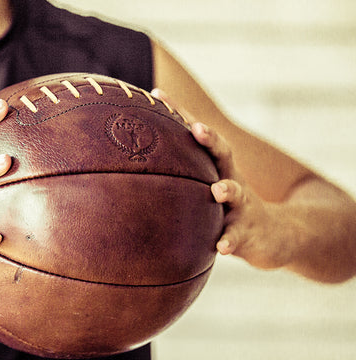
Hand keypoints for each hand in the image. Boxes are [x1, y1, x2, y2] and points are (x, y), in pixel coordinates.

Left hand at [151, 88, 293, 270]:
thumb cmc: (228, 207)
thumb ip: (181, 176)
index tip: (157, 94)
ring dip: (228, 190)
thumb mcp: (209, 188)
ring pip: (236, 193)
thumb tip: (134, 168)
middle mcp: (230, 179)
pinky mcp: (248, 231)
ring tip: (218, 190)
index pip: (198, 135)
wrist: (273, 234)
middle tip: (197, 128)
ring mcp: (242, 205)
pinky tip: (222, 246)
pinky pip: (238, 236)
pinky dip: (230, 240)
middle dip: (211, 139)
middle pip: (223, 153)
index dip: (180, 113)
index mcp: (216, 167)